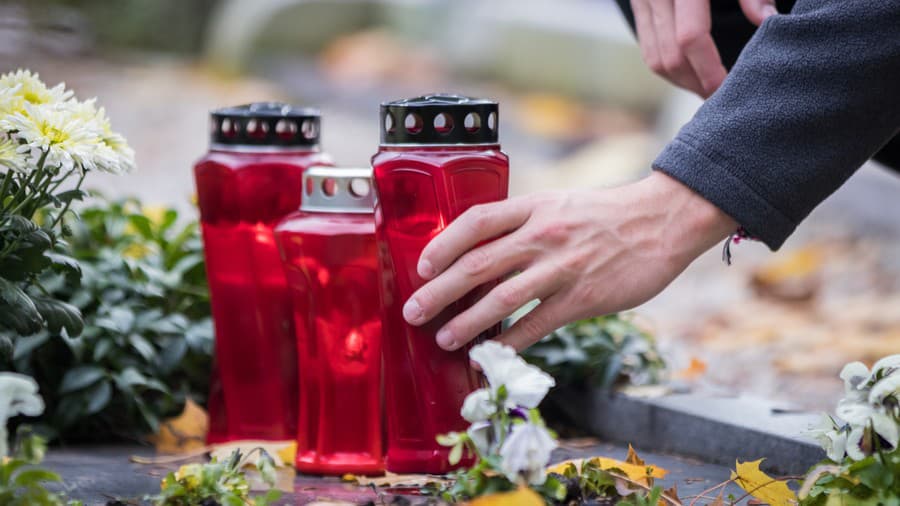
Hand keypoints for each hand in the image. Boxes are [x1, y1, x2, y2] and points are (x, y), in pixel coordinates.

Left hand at [402, 172, 736, 351]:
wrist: (661, 221)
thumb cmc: (605, 214)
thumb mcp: (558, 203)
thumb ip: (522, 223)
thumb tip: (480, 248)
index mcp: (534, 207)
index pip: (475, 222)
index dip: (443, 244)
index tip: (421, 266)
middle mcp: (542, 235)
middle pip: (478, 265)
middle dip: (439, 292)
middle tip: (413, 313)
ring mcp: (562, 268)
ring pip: (502, 300)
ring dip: (467, 323)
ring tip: (444, 339)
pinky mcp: (583, 298)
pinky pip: (537, 324)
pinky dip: (510, 341)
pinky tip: (491, 353)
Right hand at [630, 0, 777, 96]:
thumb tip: (767, 23)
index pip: (689, 38)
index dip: (709, 70)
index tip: (728, 89)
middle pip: (669, 57)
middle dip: (696, 84)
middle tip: (724, 100)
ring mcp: (642, 0)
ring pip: (654, 59)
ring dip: (682, 82)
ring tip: (709, 91)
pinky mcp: (638, 4)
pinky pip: (648, 48)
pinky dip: (669, 68)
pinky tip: (693, 74)